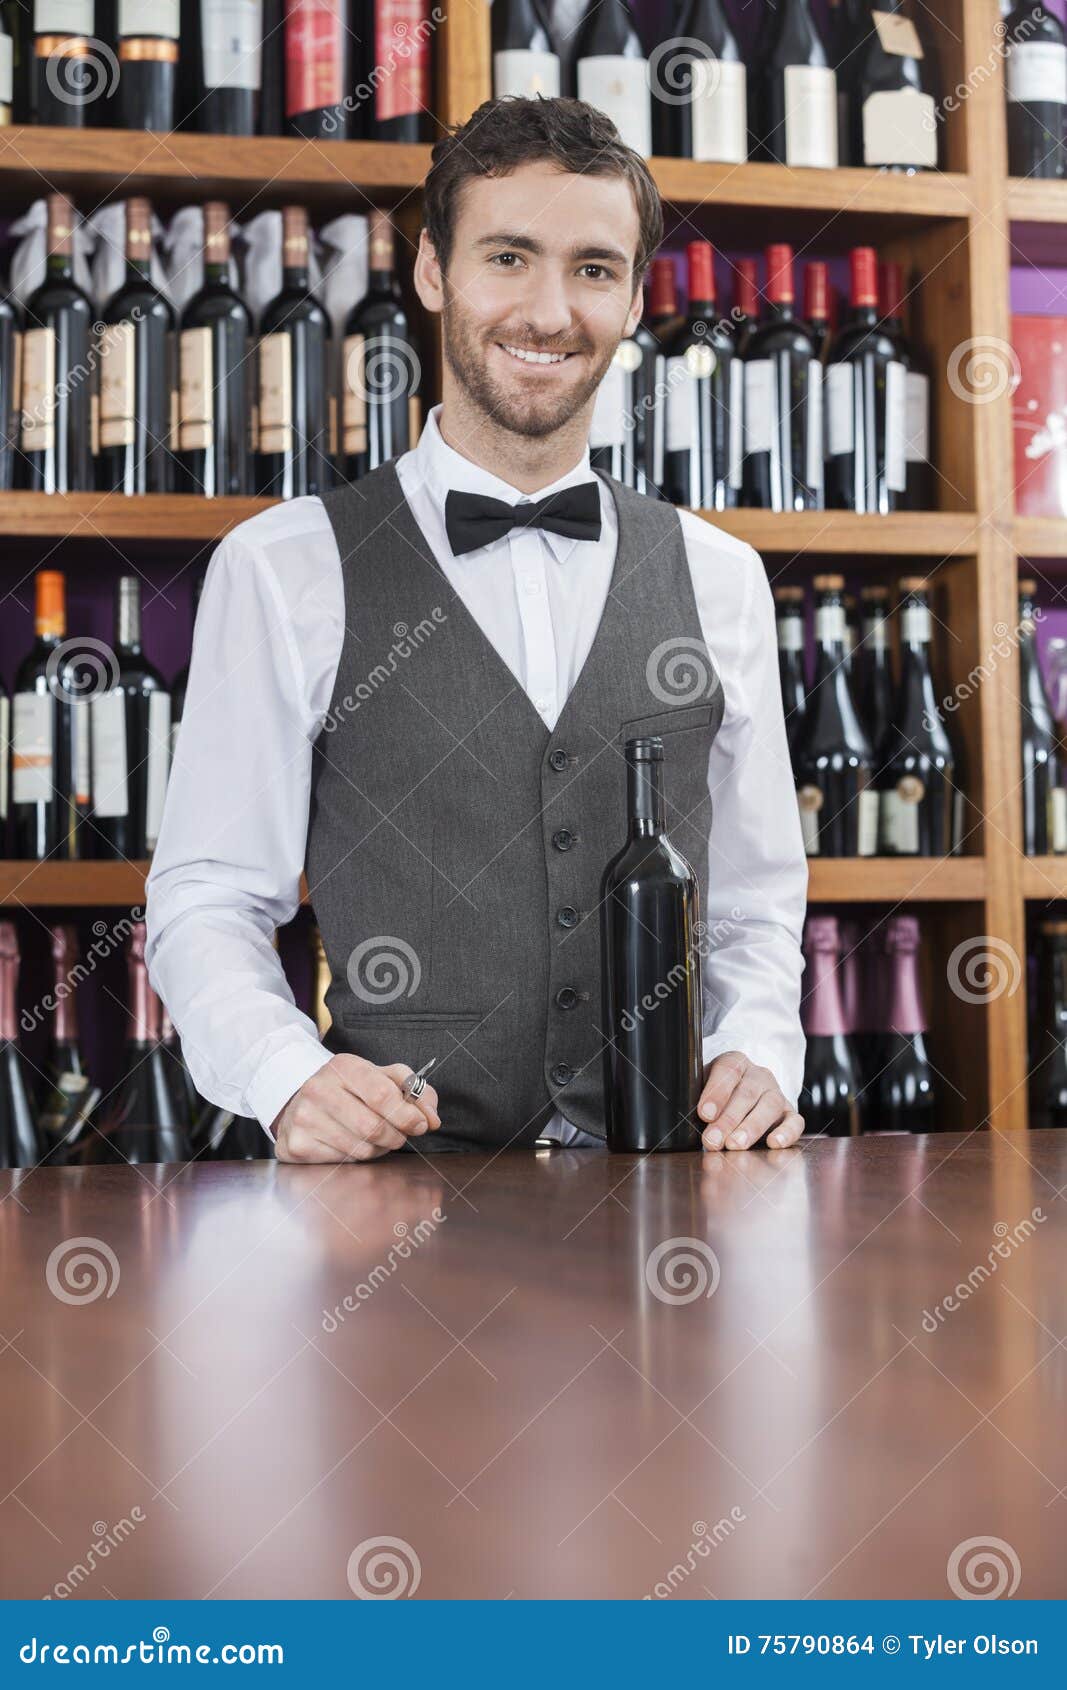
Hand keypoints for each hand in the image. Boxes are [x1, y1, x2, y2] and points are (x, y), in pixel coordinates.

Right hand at [273, 1055, 440, 1162]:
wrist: (300, 1103)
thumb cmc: (351, 1091)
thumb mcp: (382, 1079)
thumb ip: (415, 1092)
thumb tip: (432, 1119)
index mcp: (344, 1066)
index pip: (382, 1094)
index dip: (408, 1115)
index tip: (420, 1124)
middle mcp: (318, 1088)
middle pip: (373, 1127)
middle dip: (396, 1136)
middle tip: (398, 1135)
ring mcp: (304, 1117)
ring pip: (360, 1148)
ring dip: (378, 1149)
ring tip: (374, 1137)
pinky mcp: (296, 1144)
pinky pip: (342, 1161)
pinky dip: (356, 1158)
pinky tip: (351, 1144)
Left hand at [697, 1051, 804, 1151]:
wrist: (741, 1094)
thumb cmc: (717, 1096)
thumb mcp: (702, 1088)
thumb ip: (697, 1101)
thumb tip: (693, 1120)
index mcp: (735, 1062)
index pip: (728, 1070)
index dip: (716, 1092)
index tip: (704, 1114)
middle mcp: (758, 1075)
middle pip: (746, 1092)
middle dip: (728, 1119)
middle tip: (713, 1140)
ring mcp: (776, 1093)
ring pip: (770, 1105)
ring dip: (751, 1127)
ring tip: (735, 1145)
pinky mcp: (790, 1113)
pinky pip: (795, 1121)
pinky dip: (787, 1133)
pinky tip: (774, 1143)